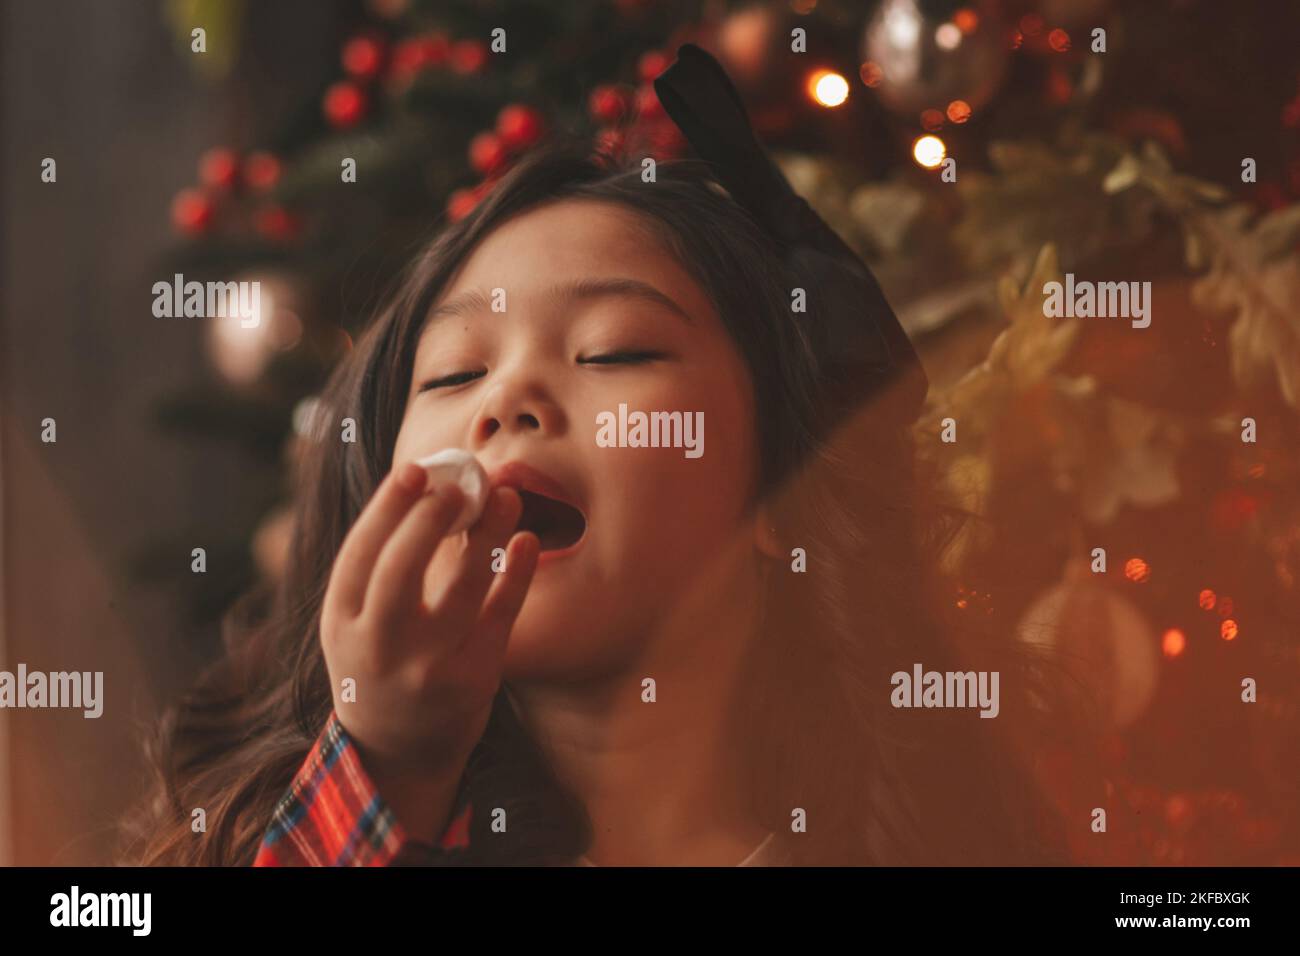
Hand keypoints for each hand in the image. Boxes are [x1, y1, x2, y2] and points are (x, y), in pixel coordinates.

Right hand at [320, 461, 539, 782]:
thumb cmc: (383, 660)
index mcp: (340, 623)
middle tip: (459, 484)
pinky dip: (517, 573)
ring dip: (487, 534)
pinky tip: (526, 541)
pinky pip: (502, 615)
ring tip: (506, 497)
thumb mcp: (357, 622)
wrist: (400, 750)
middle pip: (401, 570)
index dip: (387, 508)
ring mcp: (427, 667)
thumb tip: (430, 485)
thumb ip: (380, 566)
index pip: (359, 555)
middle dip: (431, 518)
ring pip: (461, 588)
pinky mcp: (473, 680)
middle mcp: (378, 647)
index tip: (415, 470)